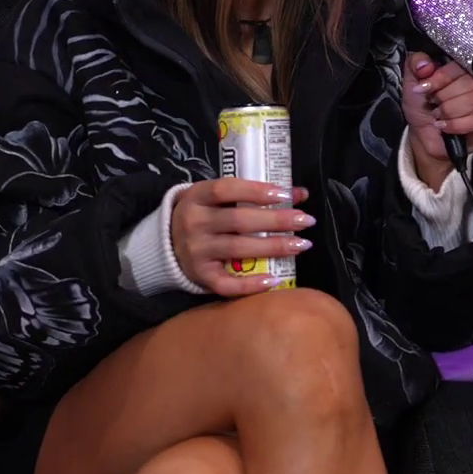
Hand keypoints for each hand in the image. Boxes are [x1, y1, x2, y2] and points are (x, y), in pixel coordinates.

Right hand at [169, 178, 314, 296]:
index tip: (285, 195)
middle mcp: (193, 223)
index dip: (256, 191)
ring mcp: (195, 251)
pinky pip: (226, 283)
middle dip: (276, 220)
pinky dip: (250, 284)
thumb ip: (253, 194)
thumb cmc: (204, 215)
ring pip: (238, 249)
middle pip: (239, 220)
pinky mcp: (199, 276)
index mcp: (197, 196)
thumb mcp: (219, 199)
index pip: (227, 189)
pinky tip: (274, 280)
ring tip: (301, 245)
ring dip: (273, 247)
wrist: (166, 245)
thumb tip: (300, 193)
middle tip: (306, 221)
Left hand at [401, 52, 472, 190]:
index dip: (443, 76)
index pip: (463, 62)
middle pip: (472, 82)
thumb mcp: (414, 79)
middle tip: (433, 103)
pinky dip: (458, 124)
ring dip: (450, 110)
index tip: (425, 88)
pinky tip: (445, 126)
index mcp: (471, 63)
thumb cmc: (424, 104)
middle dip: (445, 96)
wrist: (426, 135)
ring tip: (438, 115)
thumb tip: (426, 66)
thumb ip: (416, 62)